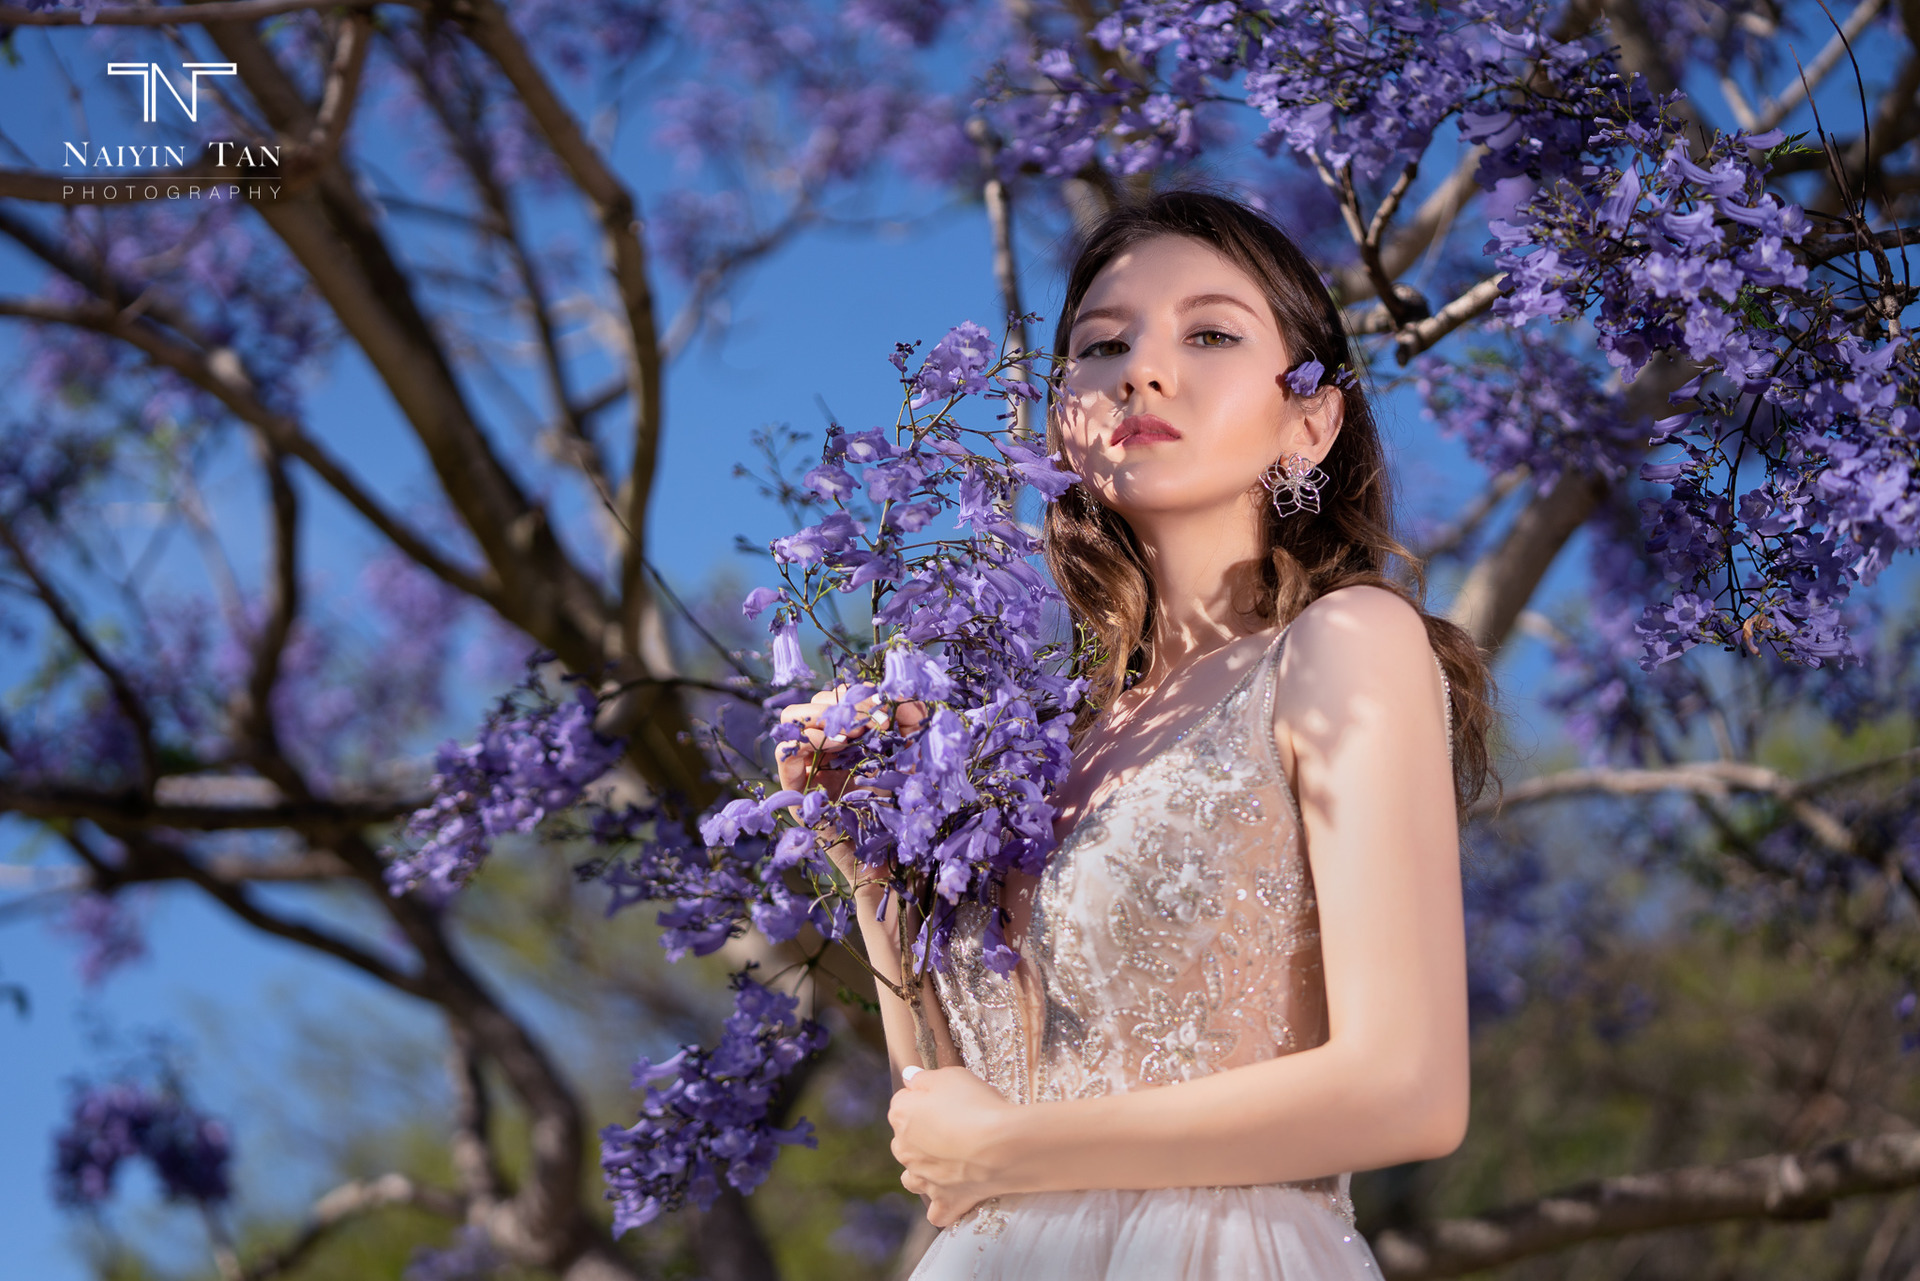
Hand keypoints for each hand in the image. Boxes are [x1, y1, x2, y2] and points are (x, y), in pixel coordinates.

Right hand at [775, 686, 923, 885]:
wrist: (888, 857)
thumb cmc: (901, 809)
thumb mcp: (912, 758)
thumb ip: (913, 723)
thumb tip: (903, 694)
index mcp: (852, 735)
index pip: (842, 696)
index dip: (861, 696)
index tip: (885, 710)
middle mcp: (826, 746)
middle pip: (817, 703)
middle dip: (841, 705)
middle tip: (867, 724)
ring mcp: (808, 765)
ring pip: (793, 720)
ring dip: (820, 718)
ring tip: (850, 736)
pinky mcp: (796, 789)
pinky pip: (784, 754)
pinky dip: (802, 741)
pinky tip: (835, 746)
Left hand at [888, 1065, 1018, 1227]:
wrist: (1000, 1146)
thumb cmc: (975, 1104)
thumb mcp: (950, 1076)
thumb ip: (924, 1078)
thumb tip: (908, 1077)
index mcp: (901, 1115)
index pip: (903, 1101)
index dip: (926, 1097)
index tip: (949, 1097)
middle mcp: (904, 1149)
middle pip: (906, 1140)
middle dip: (924, 1134)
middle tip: (958, 1125)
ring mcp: (923, 1179)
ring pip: (913, 1177)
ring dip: (925, 1171)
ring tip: (952, 1162)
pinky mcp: (944, 1201)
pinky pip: (937, 1211)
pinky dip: (944, 1205)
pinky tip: (957, 1196)